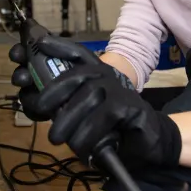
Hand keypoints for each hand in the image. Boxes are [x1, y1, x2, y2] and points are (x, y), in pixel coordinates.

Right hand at [8, 36, 103, 121]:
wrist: (109, 92)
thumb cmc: (92, 70)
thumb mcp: (80, 55)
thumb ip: (63, 46)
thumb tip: (41, 39)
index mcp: (44, 60)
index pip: (24, 54)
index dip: (18, 53)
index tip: (18, 55)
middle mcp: (40, 76)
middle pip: (21, 76)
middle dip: (19, 76)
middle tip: (25, 78)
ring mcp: (43, 95)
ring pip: (25, 94)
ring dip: (26, 94)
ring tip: (35, 96)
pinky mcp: (49, 111)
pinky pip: (35, 112)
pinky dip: (35, 112)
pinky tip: (43, 112)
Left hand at [33, 45, 181, 169]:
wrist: (150, 141)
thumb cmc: (115, 128)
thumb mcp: (89, 115)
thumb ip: (71, 107)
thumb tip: (43, 107)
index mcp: (98, 74)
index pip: (79, 54)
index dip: (61, 46)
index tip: (41, 43)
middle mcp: (109, 75)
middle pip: (76, 77)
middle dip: (53, 97)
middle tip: (40, 116)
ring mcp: (120, 89)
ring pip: (88, 98)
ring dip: (69, 122)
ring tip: (58, 140)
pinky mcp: (130, 105)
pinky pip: (104, 116)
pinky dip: (89, 134)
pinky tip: (84, 148)